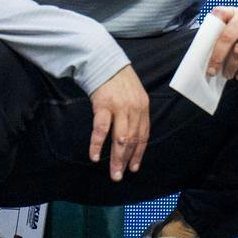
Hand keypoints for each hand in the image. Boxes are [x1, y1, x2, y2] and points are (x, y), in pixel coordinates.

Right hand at [89, 64, 150, 180]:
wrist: (103, 61)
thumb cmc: (117, 80)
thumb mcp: (133, 95)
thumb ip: (134, 113)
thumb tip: (131, 136)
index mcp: (143, 107)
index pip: (143, 135)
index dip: (139, 153)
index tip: (134, 167)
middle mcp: (134, 109)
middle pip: (132, 140)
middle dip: (126, 161)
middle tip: (120, 176)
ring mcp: (119, 108)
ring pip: (120, 139)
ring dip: (116, 158)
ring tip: (113, 172)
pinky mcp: (104, 105)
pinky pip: (101, 129)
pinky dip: (97, 144)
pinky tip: (94, 156)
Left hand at [209, 8, 237, 81]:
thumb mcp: (234, 27)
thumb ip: (220, 34)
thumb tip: (204, 56)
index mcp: (233, 11)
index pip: (218, 15)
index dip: (209, 32)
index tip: (202, 52)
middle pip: (227, 37)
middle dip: (217, 57)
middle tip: (212, 71)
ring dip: (231, 67)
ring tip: (227, 74)